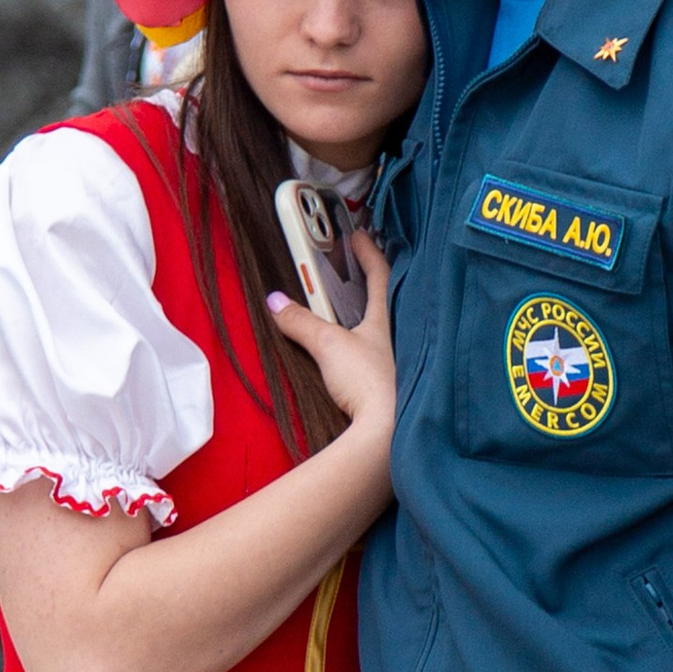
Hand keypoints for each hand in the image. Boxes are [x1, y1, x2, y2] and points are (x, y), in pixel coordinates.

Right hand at [267, 227, 396, 448]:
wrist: (385, 436)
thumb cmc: (368, 383)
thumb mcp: (328, 346)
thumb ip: (300, 322)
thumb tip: (275, 302)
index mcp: (385, 321)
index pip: (381, 275)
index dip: (369, 252)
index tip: (358, 235)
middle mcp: (397, 339)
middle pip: (386, 302)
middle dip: (370, 285)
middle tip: (353, 271)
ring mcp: (395, 366)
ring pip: (382, 333)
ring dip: (365, 321)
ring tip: (346, 313)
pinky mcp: (388, 391)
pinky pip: (375, 361)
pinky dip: (362, 353)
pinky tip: (350, 361)